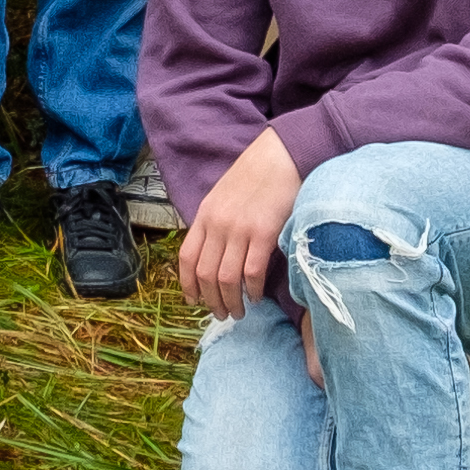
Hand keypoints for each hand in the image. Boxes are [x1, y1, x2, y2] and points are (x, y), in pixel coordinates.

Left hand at [178, 133, 303, 323]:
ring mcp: (239, 229)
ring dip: (231, 301)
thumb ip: (216, 223)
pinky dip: (253, 290)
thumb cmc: (256, 176)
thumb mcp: (224, 196)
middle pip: (205, 274)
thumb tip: (215, 255)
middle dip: (211, 300)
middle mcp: (218, 224)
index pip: (186, 258)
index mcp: (205, 215)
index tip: (194, 301)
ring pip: (226, 278)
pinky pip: (252, 272)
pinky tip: (256, 296)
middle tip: (221, 314)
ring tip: (238, 312)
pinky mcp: (264, 232)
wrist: (282, 155)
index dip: (187, 284)